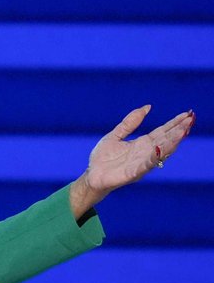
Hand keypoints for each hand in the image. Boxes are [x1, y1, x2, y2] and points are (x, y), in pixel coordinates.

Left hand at [70, 106, 195, 216]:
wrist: (91, 176)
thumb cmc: (103, 158)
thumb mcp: (115, 135)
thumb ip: (130, 123)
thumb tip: (147, 107)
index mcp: (142, 144)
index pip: (163, 131)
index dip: (175, 123)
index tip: (187, 114)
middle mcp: (145, 153)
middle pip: (165, 140)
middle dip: (178, 130)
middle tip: (190, 120)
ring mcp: (141, 163)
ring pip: (160, 152)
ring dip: (172, 142)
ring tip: (182, 132)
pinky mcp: (133, 173)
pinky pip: (145, 165)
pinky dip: (153, 157)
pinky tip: (160, 149)